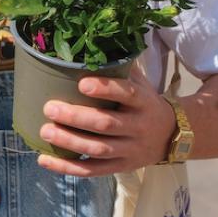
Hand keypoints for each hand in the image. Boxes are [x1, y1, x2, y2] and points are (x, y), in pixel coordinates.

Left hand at [36, 70, 176, 176]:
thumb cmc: (145, 103)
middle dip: (76, 117)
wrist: (173, 136)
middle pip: (106, 124)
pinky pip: (92, 170)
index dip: (105, 89)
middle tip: (49, 108)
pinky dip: (67, 168)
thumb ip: (118, 68)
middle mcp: (138, 127)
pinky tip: (44, 160)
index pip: (127, 93)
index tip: (81, 84)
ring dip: (69, 142)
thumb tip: (88, 45)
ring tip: (45, 131)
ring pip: (98, 149)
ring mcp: (130, 150)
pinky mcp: (121, 167)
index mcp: (144, 102)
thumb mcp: (140, 83)